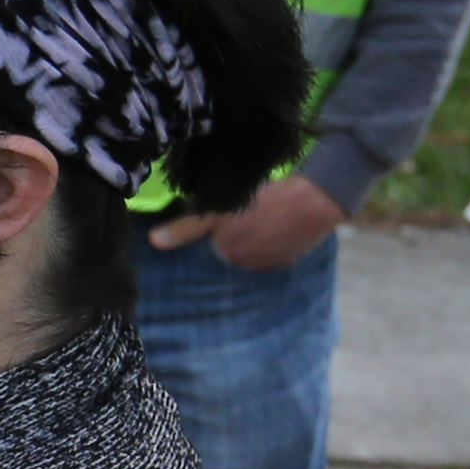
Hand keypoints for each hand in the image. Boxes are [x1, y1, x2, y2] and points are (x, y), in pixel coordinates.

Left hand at [147, 174, 347, 271]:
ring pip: (249, 253)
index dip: (214, 230)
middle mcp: (246, 267)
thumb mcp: (220, 211)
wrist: (314, 201)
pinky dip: (269, 244)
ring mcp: (269, 266)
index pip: (209, 245)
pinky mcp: (288, 262)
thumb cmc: (264, 201)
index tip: (223, 218)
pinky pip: (270, 254)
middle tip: (244, 216)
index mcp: (226, 254)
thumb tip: (154, 242)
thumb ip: (187, 228)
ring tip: (260, 220)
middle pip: (229, 251)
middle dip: (232, 237)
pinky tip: (273, 227)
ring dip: (251, 241)